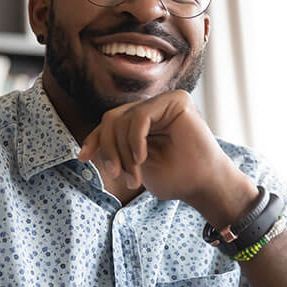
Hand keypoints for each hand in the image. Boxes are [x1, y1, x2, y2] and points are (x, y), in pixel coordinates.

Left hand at [77, 91, 256, 224]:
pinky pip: (139, 116)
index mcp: (143, 121)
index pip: (110, 123)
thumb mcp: (135, 165)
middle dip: (108, 149)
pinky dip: (134, 140)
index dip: (94, 139)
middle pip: (111, 119)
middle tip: (117, 175)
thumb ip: (116, 150)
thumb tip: (87, 146)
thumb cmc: (175, 178)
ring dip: (122, 153)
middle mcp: (153, 108)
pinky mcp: (176, 100)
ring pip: (122, 119)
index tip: (83, 158)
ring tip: (134, 176)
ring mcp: (164, 101)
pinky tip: (141, 158)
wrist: (204, 185)